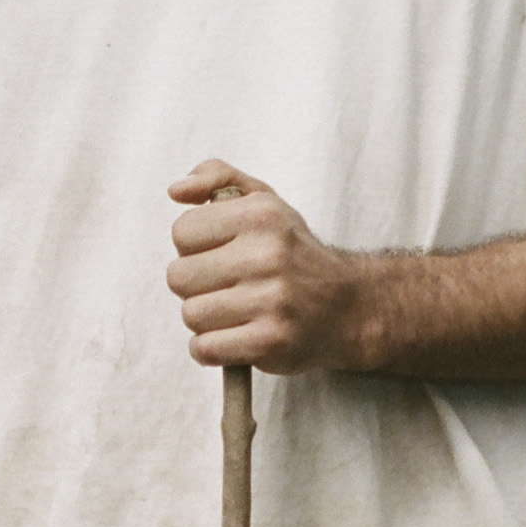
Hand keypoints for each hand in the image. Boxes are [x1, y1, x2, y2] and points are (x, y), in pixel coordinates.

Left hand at [167, 160, 364, 371]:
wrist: (350, 307)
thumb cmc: (294, 253)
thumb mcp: (264, 201)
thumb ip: (217, 177)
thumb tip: (175, 191)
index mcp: (261, 215)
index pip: (182, 232)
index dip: (194, 247)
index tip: (221, 254)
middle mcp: (268, 255)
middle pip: (179, 277)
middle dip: (195, 286)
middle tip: (226, 287)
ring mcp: (272, 301)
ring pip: (191, 315)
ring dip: (205, 319)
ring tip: (234, 312)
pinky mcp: (271, 342)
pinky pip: (205, 348)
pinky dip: (210, 349)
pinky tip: (233, 337)